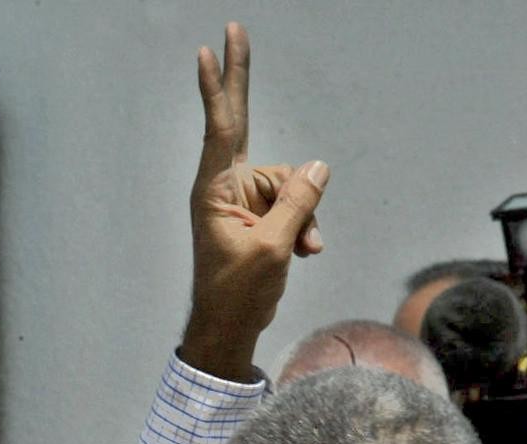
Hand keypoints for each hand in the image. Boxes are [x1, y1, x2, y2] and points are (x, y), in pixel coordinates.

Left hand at [180, 23, 329, 378]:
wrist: (228, 330)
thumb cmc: (238, 293)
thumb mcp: (273, 247)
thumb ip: (298, 203)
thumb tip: (318, 166)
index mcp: (217, 190)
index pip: (222, 126)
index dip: (220, 86)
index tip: (208, 50)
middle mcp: (226, 187)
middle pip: (244, 126)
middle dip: (241, 81)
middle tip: (234, 29)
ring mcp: (242, 202)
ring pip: (289, 185)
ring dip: (304, 216)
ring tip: (303, 250)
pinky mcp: (258, 218)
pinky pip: (293, 207)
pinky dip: (304, 228)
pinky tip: (305, 253)